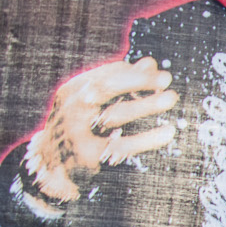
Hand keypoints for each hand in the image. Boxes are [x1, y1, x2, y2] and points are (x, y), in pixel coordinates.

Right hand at [23, 58, 177, 204]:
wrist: (53, 162)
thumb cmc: (81, 125)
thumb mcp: (95, 102)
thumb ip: (121, 83)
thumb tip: (150, 63)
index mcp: (74, 90)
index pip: (105, 76)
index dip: (133, 73)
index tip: (159, 74)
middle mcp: (72, 107)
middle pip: (105, 89)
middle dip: (137, 81)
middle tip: (166, 79)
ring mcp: (76, 131)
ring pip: (114, 114)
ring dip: (145, 105)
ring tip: (171, 98)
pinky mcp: (87, 154)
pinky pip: (120, 145)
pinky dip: (146, 139)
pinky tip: (167, 133)